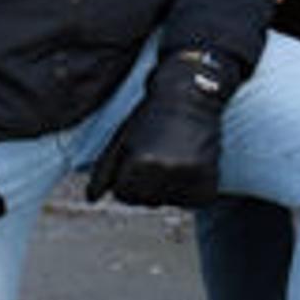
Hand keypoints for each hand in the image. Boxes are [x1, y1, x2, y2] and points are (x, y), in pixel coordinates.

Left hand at [85, 47, 242, 206]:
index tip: (139, 161)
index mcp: (139, 163)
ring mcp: (189, 177)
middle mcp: (165, 172)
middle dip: (148, 186)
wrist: (191, 97)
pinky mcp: (209, 181)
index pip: (123, 195)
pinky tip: (190, 167)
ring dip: (170, 189)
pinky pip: (194, 202)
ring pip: (170, 202)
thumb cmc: (151, 117)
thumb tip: (90, 199)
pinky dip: (192, 190)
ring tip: (175, 160)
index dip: (128, 180)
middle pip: (146, 201)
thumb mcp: (122, 139)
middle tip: (159, 158)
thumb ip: (103, 170)